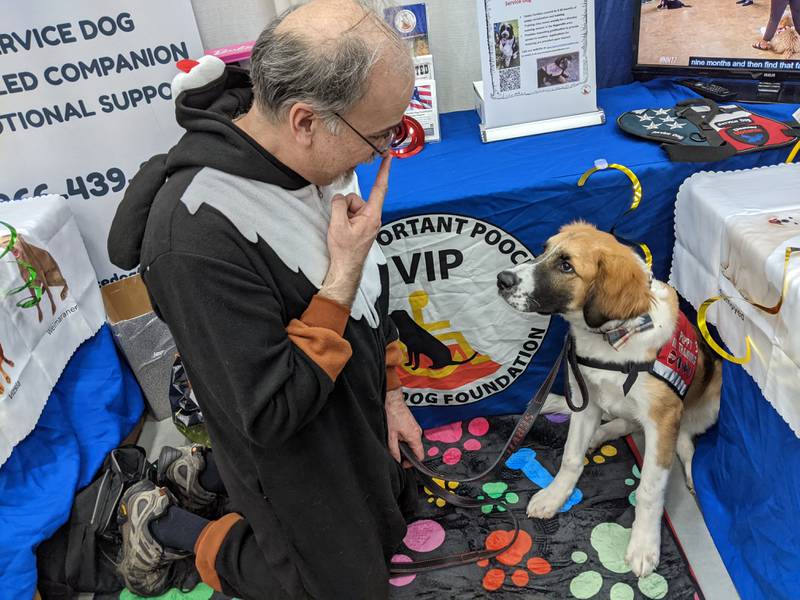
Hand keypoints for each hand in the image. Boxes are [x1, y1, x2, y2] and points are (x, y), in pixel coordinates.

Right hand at [319, 156, 391, 306]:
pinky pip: (350, 214)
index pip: (379, 188)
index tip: (388, 156)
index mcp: (372, 215)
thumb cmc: (345, 251)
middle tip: (342, 225)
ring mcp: (367, 222)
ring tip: (342, 231)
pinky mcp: (362, 226)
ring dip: (344, 215)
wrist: (345, 268)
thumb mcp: (338, 225)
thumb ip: (339, 205)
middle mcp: (372, 217)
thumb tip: (340, 198)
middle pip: (357, 199)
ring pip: (351, 206)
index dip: (384, 171)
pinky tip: (343, 232)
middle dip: (345, 206)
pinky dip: (344, 220)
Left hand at [385, 387, 423, 466]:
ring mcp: (416, 427)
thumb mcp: (390, 436)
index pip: (420, 456)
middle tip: (396, 454)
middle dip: (407, 454)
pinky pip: (411, 436)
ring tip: (394, 443)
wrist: (393, 400)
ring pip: (413, 443)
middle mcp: (418, 432)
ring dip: (405, 446)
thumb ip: (394, 450)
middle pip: (416, 450)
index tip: (403, 464)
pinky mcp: (412, 424)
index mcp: (415, 437)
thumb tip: (397, 460)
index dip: (412, 463)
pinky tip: (396, 436)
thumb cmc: (392, 414)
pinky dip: (405, 439)